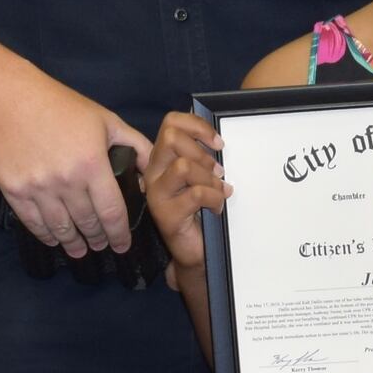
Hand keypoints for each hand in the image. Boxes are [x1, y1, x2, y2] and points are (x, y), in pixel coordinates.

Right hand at [0, 64, 148, 254]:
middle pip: (87, 224)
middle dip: (98, 240)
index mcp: (92, 164)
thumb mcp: (106, 119)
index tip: (123, 245)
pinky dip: (46, 235)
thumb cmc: (60, 105)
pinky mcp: (14, 190)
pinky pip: (33, 223)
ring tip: (80, 250)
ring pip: (61, 228)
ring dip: (73, 244)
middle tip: (102, 246)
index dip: (119, 235)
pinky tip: (54, 239)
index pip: (111, 212)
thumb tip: (151, 175)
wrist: (8, 97)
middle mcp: (66, 181)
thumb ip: (136, 146)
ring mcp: (37, 188)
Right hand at [137, 112, 230, 274]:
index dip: (197, 125)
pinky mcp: (166, 214)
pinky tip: (217, 208)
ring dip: (209, 178)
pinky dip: (214, 198)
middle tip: (218, 171)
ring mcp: (157, 194)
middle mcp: (153, 173)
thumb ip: (202, 156)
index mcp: (161, 159)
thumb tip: (216, 134)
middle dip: (202, 152)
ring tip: (219, 191)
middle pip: (171, 138)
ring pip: (182, 166)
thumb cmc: (200, 210)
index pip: (171, 123)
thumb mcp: (201, 176)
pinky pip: (195, 194)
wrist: (195, 249)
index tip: (218, 143)